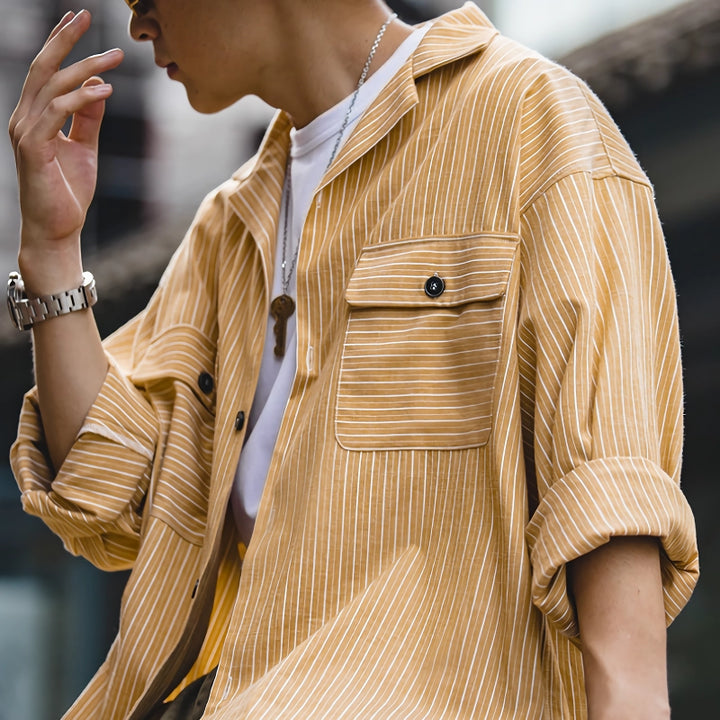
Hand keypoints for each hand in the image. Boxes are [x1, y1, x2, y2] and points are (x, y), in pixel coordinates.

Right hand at [8, 10, 123, 291]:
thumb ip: (89, 119)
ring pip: (52, 87)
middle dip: (63, 39)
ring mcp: (26, 132)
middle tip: (84, 14)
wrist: (57, 229)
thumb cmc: (68, 192)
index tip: (78, 20)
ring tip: (113, 57)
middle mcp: (24, 118)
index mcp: (34, 117)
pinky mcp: (33, 148)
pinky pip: (57, 114)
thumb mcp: (85, 149)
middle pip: (42, 68)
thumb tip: (100, 87)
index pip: (45, 72)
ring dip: (84, 68)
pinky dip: (81, 99)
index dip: (59, 44)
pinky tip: (105, 90)